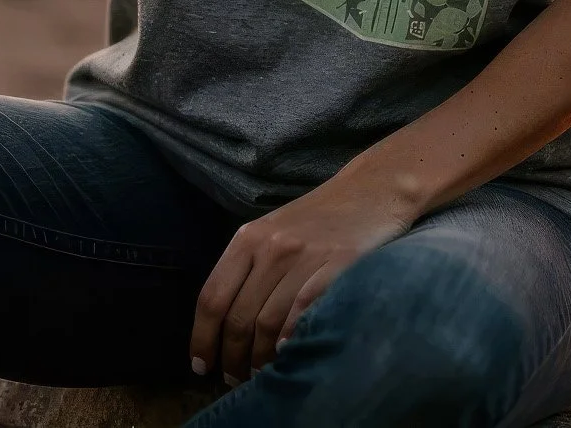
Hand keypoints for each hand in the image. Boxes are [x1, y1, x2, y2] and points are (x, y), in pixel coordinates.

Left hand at [190, 174, 415, 384]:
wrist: (369, 190)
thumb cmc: (316, 218)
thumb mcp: (272, 233)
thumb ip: (248, 270)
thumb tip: (223, 328)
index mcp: (248, 238)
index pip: (212, 297)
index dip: (202, 338)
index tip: (200, 366)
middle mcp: (272, 247)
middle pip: (239, 317)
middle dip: (231, 358)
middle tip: (234, 380)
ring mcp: (305, 257)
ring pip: (268, 323)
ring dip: (259, 360)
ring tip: (260, 375)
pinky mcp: (338, 265)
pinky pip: (304, 312)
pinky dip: (291, 339)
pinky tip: (286, 355)